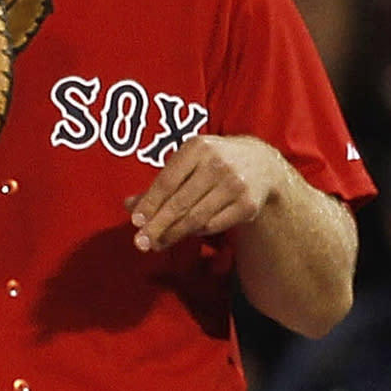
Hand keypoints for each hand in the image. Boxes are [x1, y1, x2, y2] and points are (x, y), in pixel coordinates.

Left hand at [126, 135, 286, 251]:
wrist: (262, 164)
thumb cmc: (211, 164)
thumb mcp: (187, 163)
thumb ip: (159, 184)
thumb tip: (128, 205)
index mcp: (198, 148)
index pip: (167, 181)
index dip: (150, 203)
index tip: (135, 221)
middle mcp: (218, 164)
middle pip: (180, 203)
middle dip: (157, 225)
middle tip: (140, 242)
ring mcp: (236, 185)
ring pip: (196, 217)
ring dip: (173, 233)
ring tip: (156, 243)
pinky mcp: (248, 205)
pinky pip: (213, 225)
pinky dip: (196, 232)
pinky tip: (185, 233)